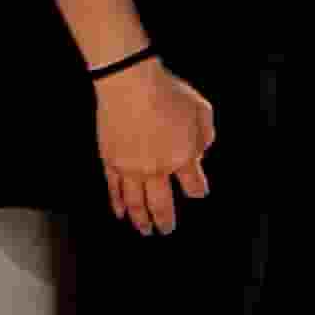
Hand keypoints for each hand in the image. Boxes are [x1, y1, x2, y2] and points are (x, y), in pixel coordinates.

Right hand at [96, 63, 218, 236]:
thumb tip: (200, 152)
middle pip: (163, 203)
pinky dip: (117, 204)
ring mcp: (131, 168)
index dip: (198, 190)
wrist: (130, 84)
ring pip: (136, 202)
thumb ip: (205, 136)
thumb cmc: (167, 93)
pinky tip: (120, 213)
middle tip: (167, 230)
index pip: (194, 184)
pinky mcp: (110, 161)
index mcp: (182, 157)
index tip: (199, 194)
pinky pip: (114, 190)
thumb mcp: (201, 111)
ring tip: (144, 231)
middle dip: (166, 220)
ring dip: (141, 219)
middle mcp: (157, 169)